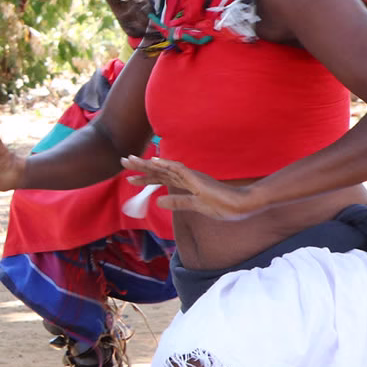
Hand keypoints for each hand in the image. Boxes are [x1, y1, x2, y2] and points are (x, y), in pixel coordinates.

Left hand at [120, 155, 265, 219]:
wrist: (242, 205)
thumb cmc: (223, 205)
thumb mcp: (195, 206)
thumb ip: (178, 203)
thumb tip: (159, 201)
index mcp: (186, 183)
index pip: (162, 179)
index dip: (145, 178)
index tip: (129, 178)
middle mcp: (187, 177)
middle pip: (160, 170)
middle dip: (141, 166)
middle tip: (123, 161)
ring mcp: (192, 177)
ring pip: (166, 168)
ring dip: (149, 164)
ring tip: (132, 159)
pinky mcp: (199, 180)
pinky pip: (180, 171)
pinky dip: (167, 166)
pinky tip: (155, 162)